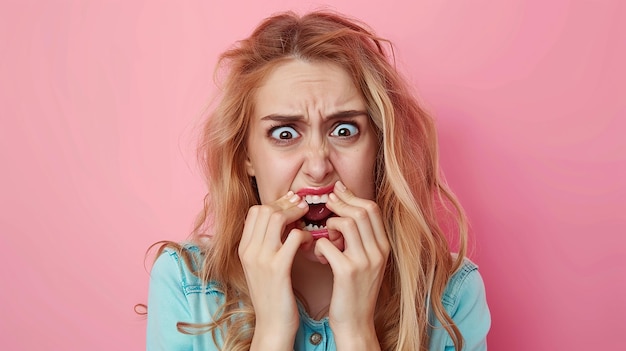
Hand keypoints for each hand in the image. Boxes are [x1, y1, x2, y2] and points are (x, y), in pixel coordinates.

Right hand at [238, 191, 310, 349]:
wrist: (272, 325)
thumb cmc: (273, 294)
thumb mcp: (261, 266)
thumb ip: (266, 243)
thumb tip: (282, 220)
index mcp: (244, 248)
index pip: (255, 211)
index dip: (275, 203)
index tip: (291, 204)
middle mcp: (249, 251)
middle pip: (265, 209)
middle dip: (286, 203)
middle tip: (302, 205)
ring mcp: (262, 259)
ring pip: (277, 218)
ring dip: (295, 214)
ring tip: (307, 218)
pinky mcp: (278, 269)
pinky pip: (293, 238)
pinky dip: (305, 234)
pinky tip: (311, 242)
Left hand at [314, 181, 389, 349]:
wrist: (355, 322)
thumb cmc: (355, 290)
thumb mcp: (366, 262)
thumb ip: (361, 239)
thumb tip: (345, 210)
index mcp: (384, 247)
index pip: (372, 209)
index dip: (353, 196)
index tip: (338, 191)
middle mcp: (378, 252)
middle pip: (361, 211)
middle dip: (340, 202)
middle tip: (326, 201)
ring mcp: (364, 262)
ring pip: (347, 223)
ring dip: (330, 222)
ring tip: (323, 231)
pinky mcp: (347, 272)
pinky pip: (328, 245)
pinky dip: (318, 244)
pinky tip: (316, 252)